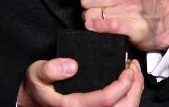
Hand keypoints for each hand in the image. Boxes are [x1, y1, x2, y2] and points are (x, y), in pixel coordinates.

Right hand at [17, 58, 143, 106]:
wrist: (33, 99)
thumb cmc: (37, 87)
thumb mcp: (37, 73)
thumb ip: (50, 69)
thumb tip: (72, 65)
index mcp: (73, 106)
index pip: (106, 101)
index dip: (122, 86)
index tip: (127, 70)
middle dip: (134, 89)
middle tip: (135, 69)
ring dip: (134, 93)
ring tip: (134, 73)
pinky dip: (128, 96)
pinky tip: (128, 83)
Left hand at [66, 0, 168, 51]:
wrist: (162, 18)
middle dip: (86, 3)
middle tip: (94, 5)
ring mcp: (133, 9)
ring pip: (91, 15)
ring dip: (90, 18)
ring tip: (99, 16)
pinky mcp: (135, 27)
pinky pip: (104, 26)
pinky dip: (96, 27)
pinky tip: (98, 25)